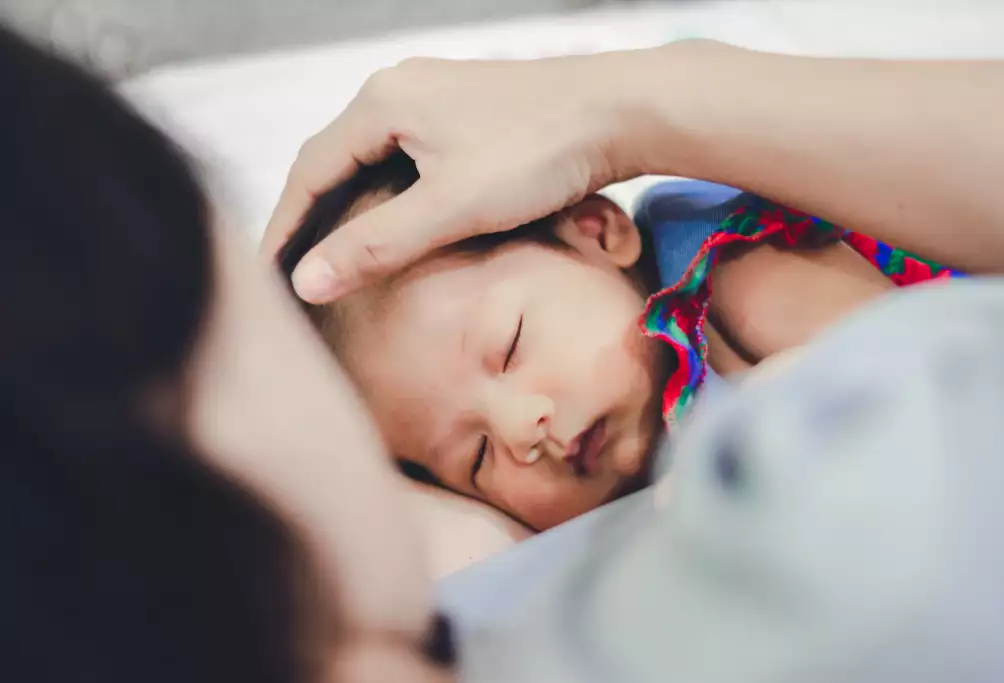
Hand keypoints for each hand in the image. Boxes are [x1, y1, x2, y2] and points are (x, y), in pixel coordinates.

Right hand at [261, 49, 656, 302]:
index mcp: (381, 103)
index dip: (284, 228)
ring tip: (331, 254)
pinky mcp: (463, 109)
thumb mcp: (451, 207)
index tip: (265, 276)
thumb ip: (376, 245)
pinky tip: (390, 223)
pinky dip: (386, 194)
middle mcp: (398, 89)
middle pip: (333, 161)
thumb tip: (306, 282)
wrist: (619, 109)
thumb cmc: (539, 152)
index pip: (309, 172)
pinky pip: (404, 154)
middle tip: (290, 270)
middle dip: (309, 217)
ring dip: (348, 206)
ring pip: (370, 159)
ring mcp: (432, 94)